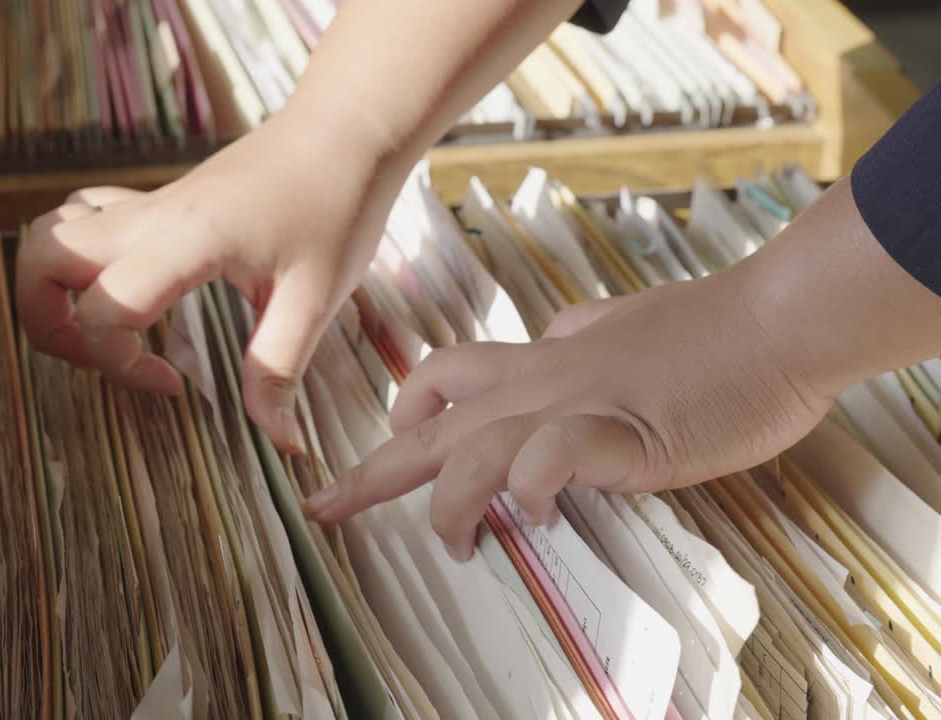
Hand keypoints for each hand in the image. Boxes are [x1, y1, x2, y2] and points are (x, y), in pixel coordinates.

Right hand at [16, 112, 398, 450]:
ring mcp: (147, 206)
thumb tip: (280, 443)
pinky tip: (132, 287)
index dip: (119, 364)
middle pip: (40, 258)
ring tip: (105, 328)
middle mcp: (148, 218)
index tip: (174, 385)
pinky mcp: (156, 202)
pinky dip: (82, 257)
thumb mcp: (315, 298)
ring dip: (53, 286)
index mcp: (182, 240)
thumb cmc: (335, 204)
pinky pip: (86, 218)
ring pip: (51, 232)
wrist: (344, 133)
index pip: (102, 308)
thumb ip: (279, 370)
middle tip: (103, 359)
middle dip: (47, 324)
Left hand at [302, 273, 833, 560]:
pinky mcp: (624, 431)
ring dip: (449, 501)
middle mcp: (544, 381)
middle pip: (433, 424)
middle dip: (372, 470)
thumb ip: (582, 334)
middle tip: (325, 506)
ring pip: (475, 448)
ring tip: (454, 544)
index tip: (383, 438)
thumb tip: (559, 333)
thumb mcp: (624, 324)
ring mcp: (579, 404)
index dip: (404, 408)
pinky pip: (551, 456)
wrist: (776, 320)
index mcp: (544, 360)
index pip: (445, 376)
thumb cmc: (711, 329)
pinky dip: (528, 486)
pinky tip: (535, 513)